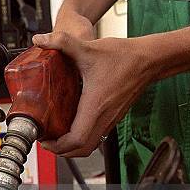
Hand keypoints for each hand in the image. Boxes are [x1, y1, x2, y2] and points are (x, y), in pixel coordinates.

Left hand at [31, 32, 153, 156]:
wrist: (148, 59)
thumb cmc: (123, 57)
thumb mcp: (87, 48)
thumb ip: (62, 42)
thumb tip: (40, 39)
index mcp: (95, 106)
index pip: (76, 140)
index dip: (57, 145)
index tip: (44, 139)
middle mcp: (104, 117)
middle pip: (81, 150)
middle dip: (61, 150)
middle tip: (47, 139)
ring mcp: (110, 119)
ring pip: (90, 146)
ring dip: (72, 146)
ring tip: (56, 135)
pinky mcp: (113, 116)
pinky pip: (96, 136)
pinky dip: (82, 137)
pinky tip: (71, 123)